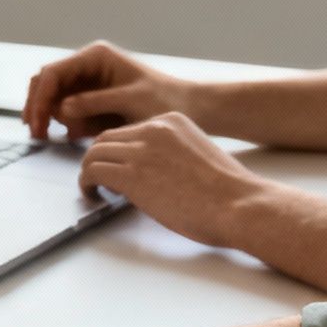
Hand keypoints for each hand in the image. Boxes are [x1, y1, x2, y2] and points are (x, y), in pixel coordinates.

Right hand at [24, 41, 197, 140]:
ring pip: (52, 97)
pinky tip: (75, 135)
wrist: (190, 109)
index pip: (53, 73)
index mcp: (95, 56)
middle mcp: (86, 66)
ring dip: (50, 117)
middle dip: (38, 108)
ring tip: (63, 136)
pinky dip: (65, 123)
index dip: (41, 98)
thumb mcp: (130, 101)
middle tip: (38, 135)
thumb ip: (95, 103)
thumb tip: (62, 108)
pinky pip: (66, 110)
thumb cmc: (165, 101)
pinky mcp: (90, 100)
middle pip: (45, 83)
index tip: (38, 122)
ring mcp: (87, 82)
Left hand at [77, 113, 266, 249]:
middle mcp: (154, 129)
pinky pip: (91, 172)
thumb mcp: (197, 156)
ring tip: (95, 190)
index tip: (117, 167)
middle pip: (107, 139)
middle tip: (100, 180)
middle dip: (99, 159)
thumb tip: (148, 172)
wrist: (240, 204)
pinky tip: (94, 196)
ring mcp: (141, 149)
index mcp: (172, 121)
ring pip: (94, 153)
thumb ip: (170, 155)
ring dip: (89, 172)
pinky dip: (86, 184)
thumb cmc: (228, 192)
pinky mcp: (131, 174)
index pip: (129, 131)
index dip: (118, 151)